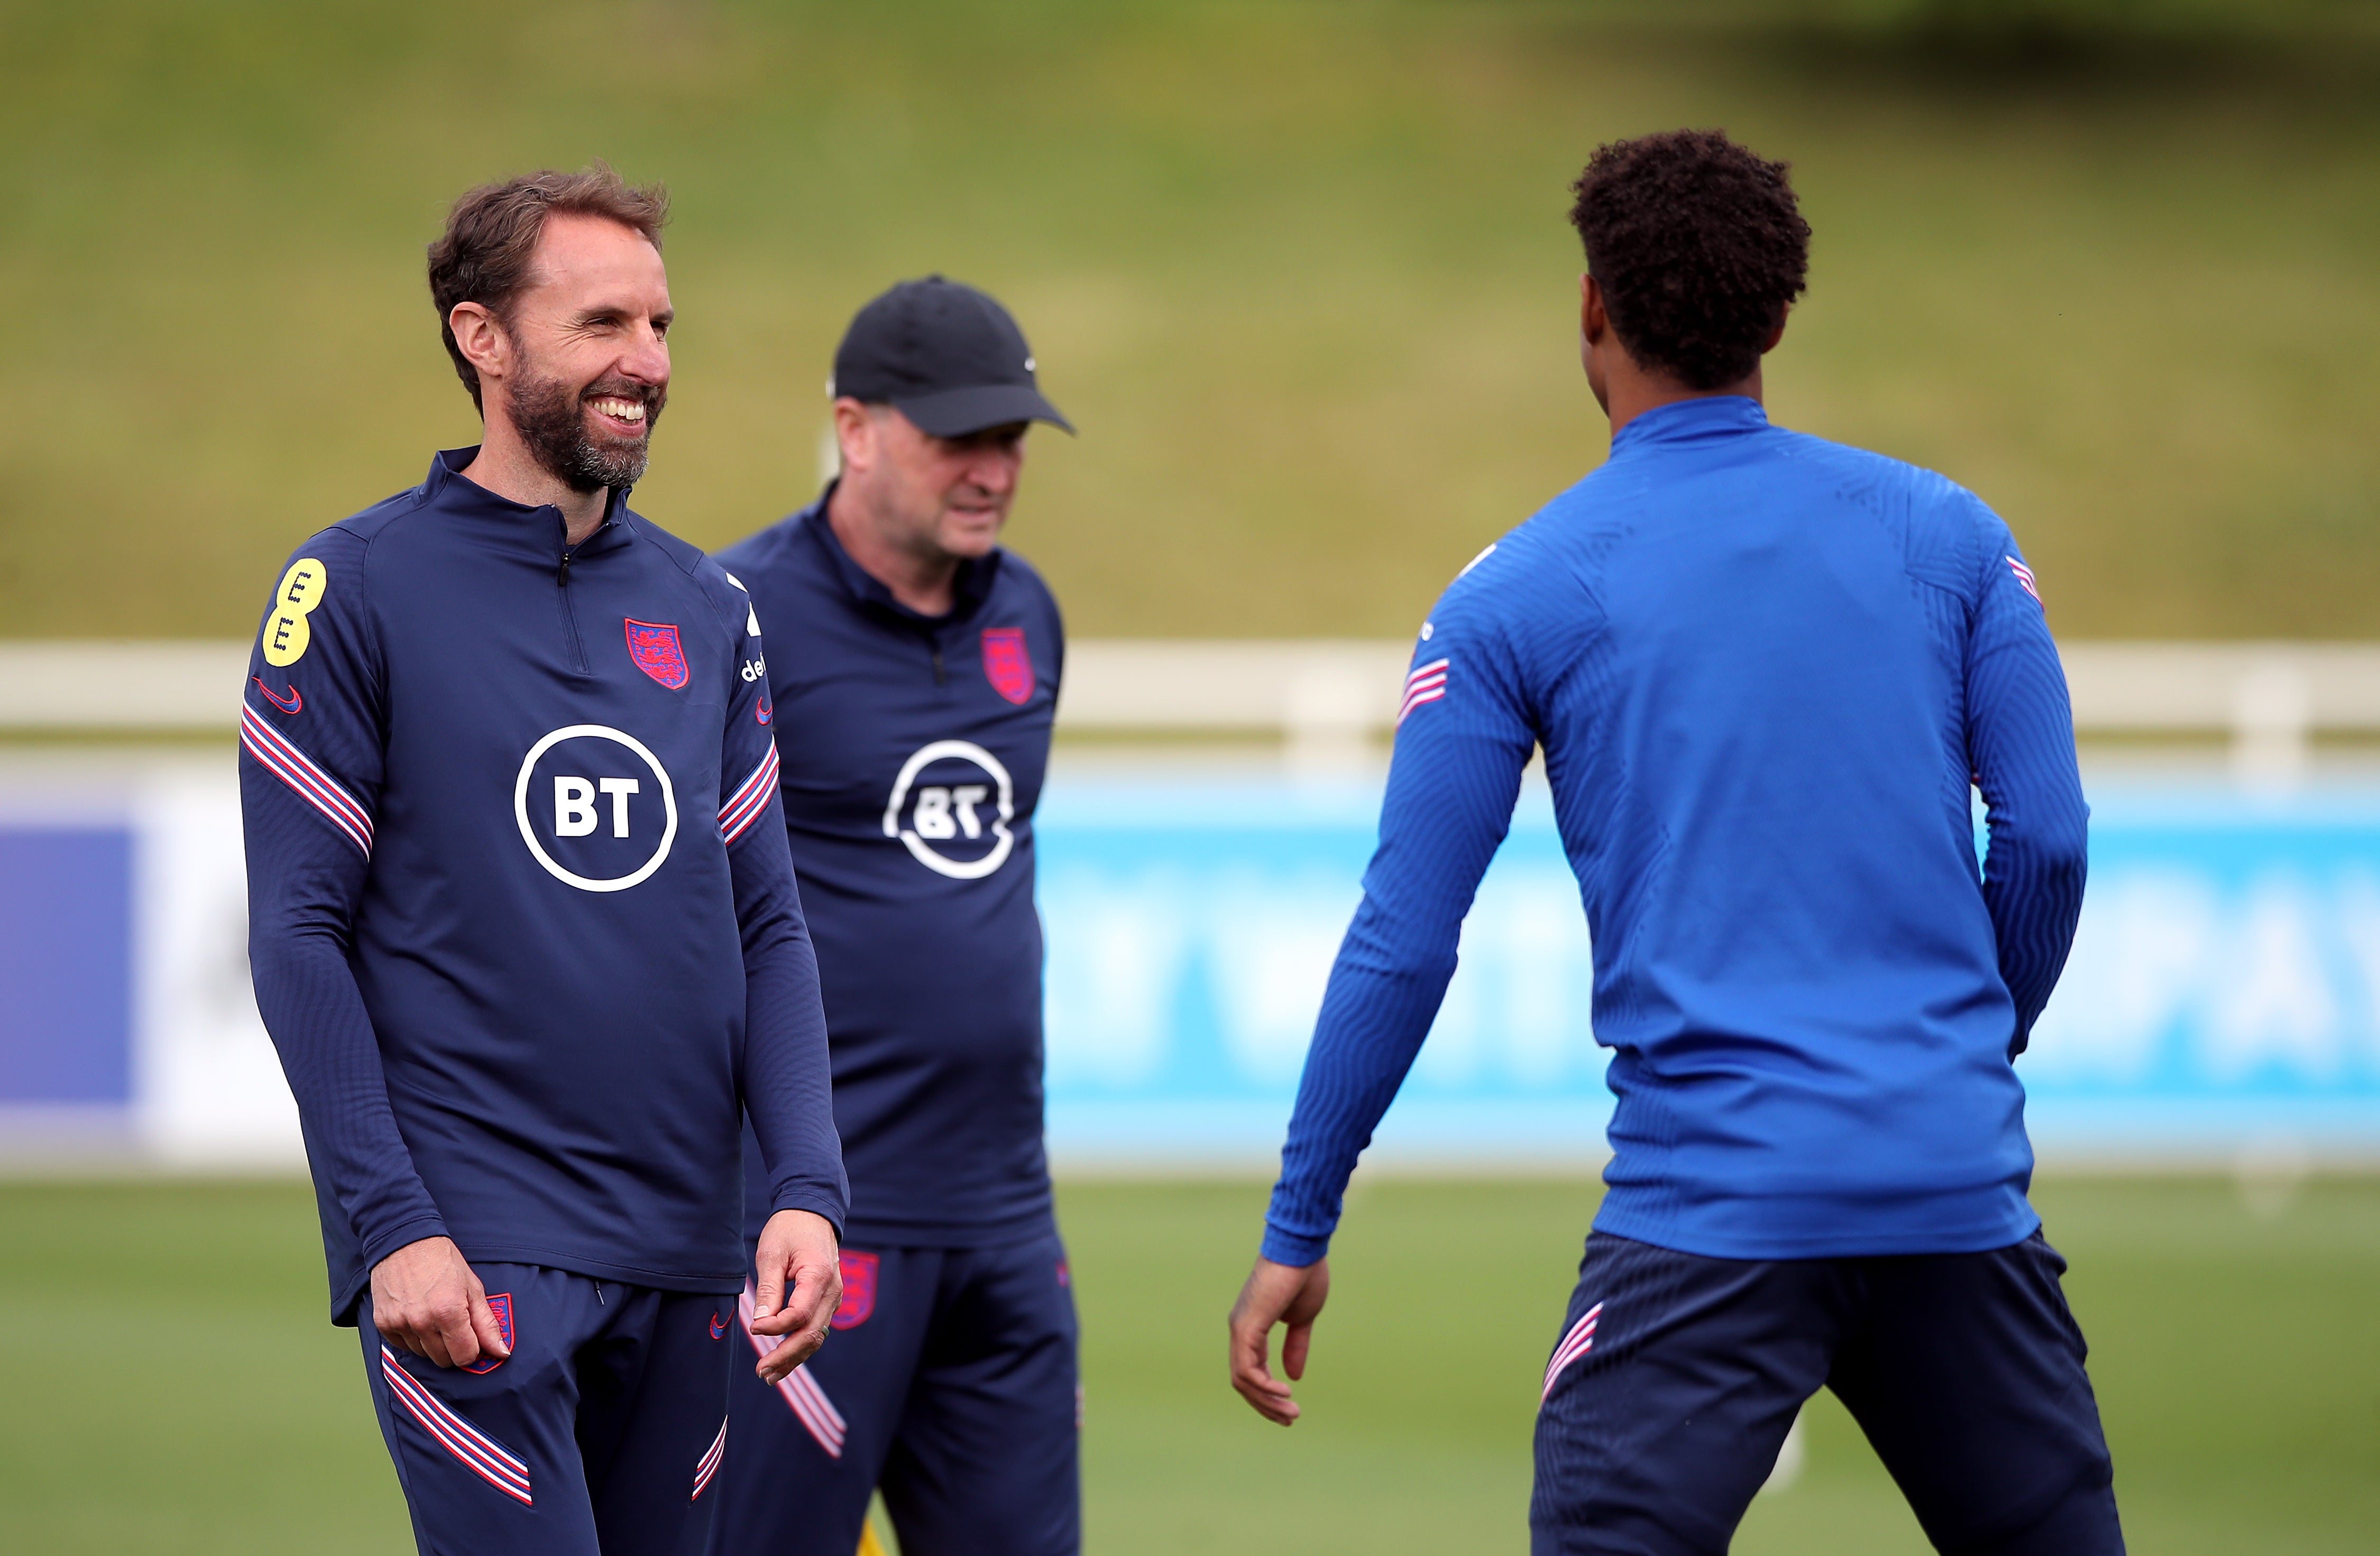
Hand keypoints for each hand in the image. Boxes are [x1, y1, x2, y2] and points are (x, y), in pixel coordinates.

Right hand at [369, 1236, 510, 1369]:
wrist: (405, 1242)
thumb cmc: (442, 1261)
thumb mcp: (473, 1289)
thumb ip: (487, 1324)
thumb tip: (501, 1352)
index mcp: (448, 1312)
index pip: (465, 1356)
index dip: (473, 1348)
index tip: (472, 1336)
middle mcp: (421, 1322)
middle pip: (444, 1360)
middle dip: (454, 1348)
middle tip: (454, 1325)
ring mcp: (399, 1324)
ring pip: (423, 1355)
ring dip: (432, 1343)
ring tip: (434, 1316)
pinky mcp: (383, 1324)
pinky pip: (403, 1347)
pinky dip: (413, 1338)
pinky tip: (417, 1317)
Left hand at [748, 1209, 841, 1384]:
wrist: (813, 1213)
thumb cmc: (790, 1229)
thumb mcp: (771, 1253)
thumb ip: (768, 1289)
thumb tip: (761, 1322)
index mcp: (819, 1276)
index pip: (799, 1314)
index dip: (775, 1327)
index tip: (754, 1329)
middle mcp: (832, 1291)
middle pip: (812, 1334)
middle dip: (786, 1356)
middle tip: (761, 1371)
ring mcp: (834, 1297)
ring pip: (817, 1336)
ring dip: (794, 1358)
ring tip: (769, 1375)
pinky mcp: (829, 1300)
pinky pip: (817, 1328)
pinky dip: (800, 1346)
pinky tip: (783, 1359)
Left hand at [1228, 1255, 1330, 1424]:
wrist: (1301, 1249)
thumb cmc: (1303, 1276)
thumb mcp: (1302, 1319)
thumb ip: (1296, 1346)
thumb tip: (1293, 1375)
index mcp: (1251, 1328)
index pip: (1251, 1371)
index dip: (1267, 1395)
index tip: (1291, 1408)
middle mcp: (1240, 1330)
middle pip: (1243, 1382)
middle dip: (1266, 1405)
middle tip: (1290, 1419)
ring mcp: (1240, 1329)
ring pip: (1243, 1380)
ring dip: (1267, 1401)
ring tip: (1292, 1411)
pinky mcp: (1246, 1327)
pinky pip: (1247, 1369)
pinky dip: (1264, 1386)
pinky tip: (1286, 1392)